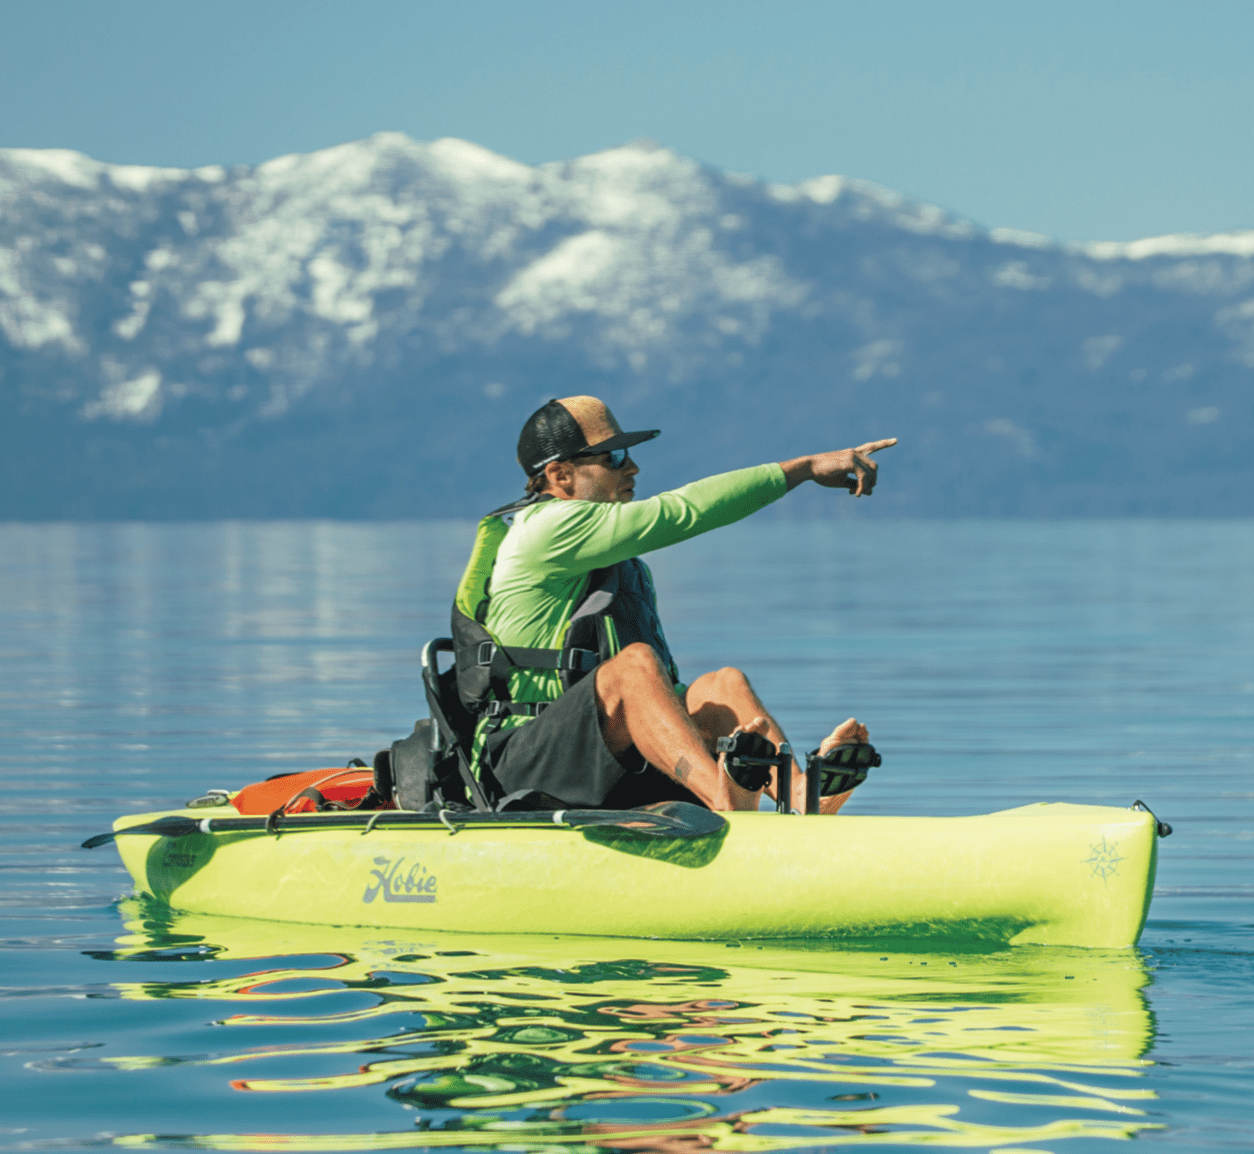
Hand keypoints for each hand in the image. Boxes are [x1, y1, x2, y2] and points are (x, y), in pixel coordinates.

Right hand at [782, 438, 897, 494]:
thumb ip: (856, 484)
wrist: (809, 468)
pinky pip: (863, 477)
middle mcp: (854, 453)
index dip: (883, 444)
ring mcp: (853, 456)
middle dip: (873, 480)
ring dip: (867, 485)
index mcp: (852, 455)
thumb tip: (871, 492)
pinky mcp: (850, 462)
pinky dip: (862, 487)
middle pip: (874, 466)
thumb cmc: (822, 474)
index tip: (896, 440)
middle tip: (861, 492)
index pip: (870, 447)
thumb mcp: (842, 481)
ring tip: (856, 494)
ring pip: (871, 472)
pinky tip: (854, 494)